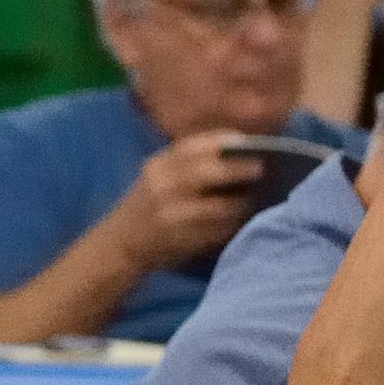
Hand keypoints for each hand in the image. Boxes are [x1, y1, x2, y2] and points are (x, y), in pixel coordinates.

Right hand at [106, 131, 263, 269]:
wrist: (121, 243)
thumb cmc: (149, 205)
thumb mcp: (160, 176)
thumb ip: (190, 163)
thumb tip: (240, 150)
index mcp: (158, 165)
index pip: (193, 146)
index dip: (224, 141)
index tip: (249, 142)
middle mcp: (162, 185)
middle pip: (208, 171)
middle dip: (239, 168)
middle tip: (261, 168)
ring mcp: (171, 214)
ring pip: (218, 205)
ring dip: (241, 202)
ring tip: (254, 199)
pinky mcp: (180, 238)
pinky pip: (217, 229)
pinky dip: (232, 224)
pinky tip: (239, 221)